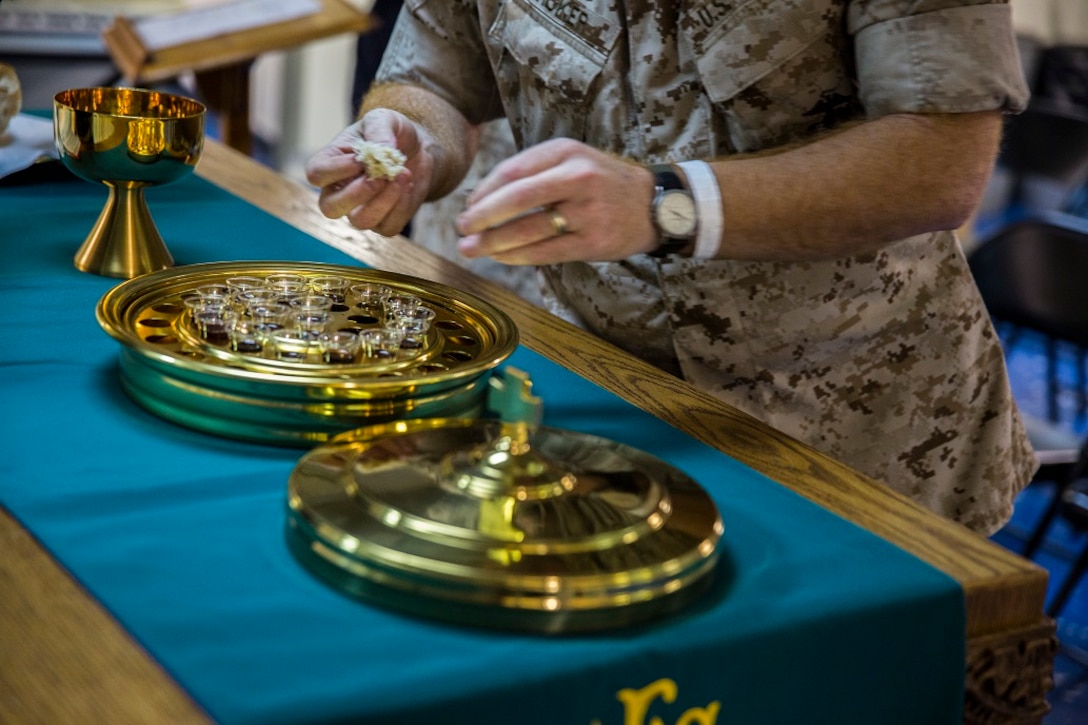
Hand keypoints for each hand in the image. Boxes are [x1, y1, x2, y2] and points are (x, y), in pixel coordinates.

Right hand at [304, 109, 430, 235]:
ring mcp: (360, 210)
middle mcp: (339, 192)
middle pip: (330, 208)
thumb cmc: (392, 133)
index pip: (316, 174)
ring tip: (403, 175)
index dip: (336, 169)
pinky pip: (388, 226)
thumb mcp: (384, 119)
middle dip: (358, 193)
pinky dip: (402, 206)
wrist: (419, 150)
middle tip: (382, 176)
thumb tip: (380, 152)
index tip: (360, 158)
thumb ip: (378, 129)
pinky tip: (408, 185)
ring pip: (361, 221)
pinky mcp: (384, 222)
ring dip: (385, 200)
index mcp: (330, 164)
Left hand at [455, 138, 657, 263]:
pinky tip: (501, 258)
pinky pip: (547, 252)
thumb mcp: (571, 159)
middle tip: (461, 229)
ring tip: (472, 249)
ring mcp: (588, 212)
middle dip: (482, 217)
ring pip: (529, 230)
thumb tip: (481, 198)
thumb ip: (531, 172)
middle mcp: (578, 179)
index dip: (484, 192)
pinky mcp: (593, 242)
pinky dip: (518, 256)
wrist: (654, 204)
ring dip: (494, 242)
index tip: (467, 206)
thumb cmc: (601, 181)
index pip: (513, 171)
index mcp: (566, 152)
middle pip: (517, 199)